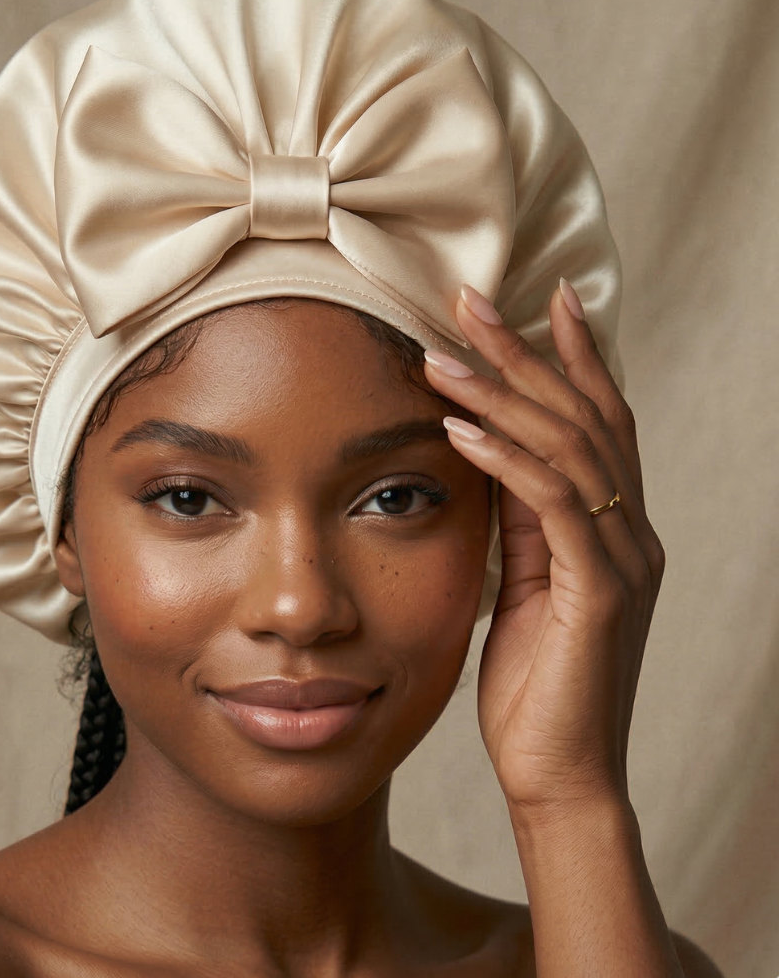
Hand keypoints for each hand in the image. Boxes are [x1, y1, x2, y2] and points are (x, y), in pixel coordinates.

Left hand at [422, 281, 665, 815]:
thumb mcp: (521, 583)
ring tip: (442, 353)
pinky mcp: (598, 594)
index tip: (539, 299)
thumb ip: (521, 521)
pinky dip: (505, 459)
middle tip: (471, 299)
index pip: (599, 420)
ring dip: (503, 393)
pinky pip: (552, 506)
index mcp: (614, 528)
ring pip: (568, 449)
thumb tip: (492, 453)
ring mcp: (621, 561)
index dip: (574, 355)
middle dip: (527, 351)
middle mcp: (630, 533)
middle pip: (584, 416)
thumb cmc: (532, 682)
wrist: (557, 773)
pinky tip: (458, 426)